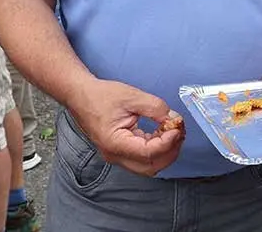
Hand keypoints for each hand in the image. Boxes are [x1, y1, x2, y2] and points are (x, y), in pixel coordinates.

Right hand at [67, 79, 183, 176]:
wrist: (81, 95)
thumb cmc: (101, 95)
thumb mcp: (132, 96)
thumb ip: (155, 108)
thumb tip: (173, 119)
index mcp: (115, 143)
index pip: (148, 153)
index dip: (167, 142)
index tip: (177, 127)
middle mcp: (115, 155)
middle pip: (150, 167)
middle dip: (170, 151)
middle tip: (179, 131)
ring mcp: (117, 155)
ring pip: (148, 165)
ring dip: (165, 151)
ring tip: (174, 131)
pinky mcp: (121, 151)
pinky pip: (143, 157)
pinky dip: (157, 148)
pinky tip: (163, 133)